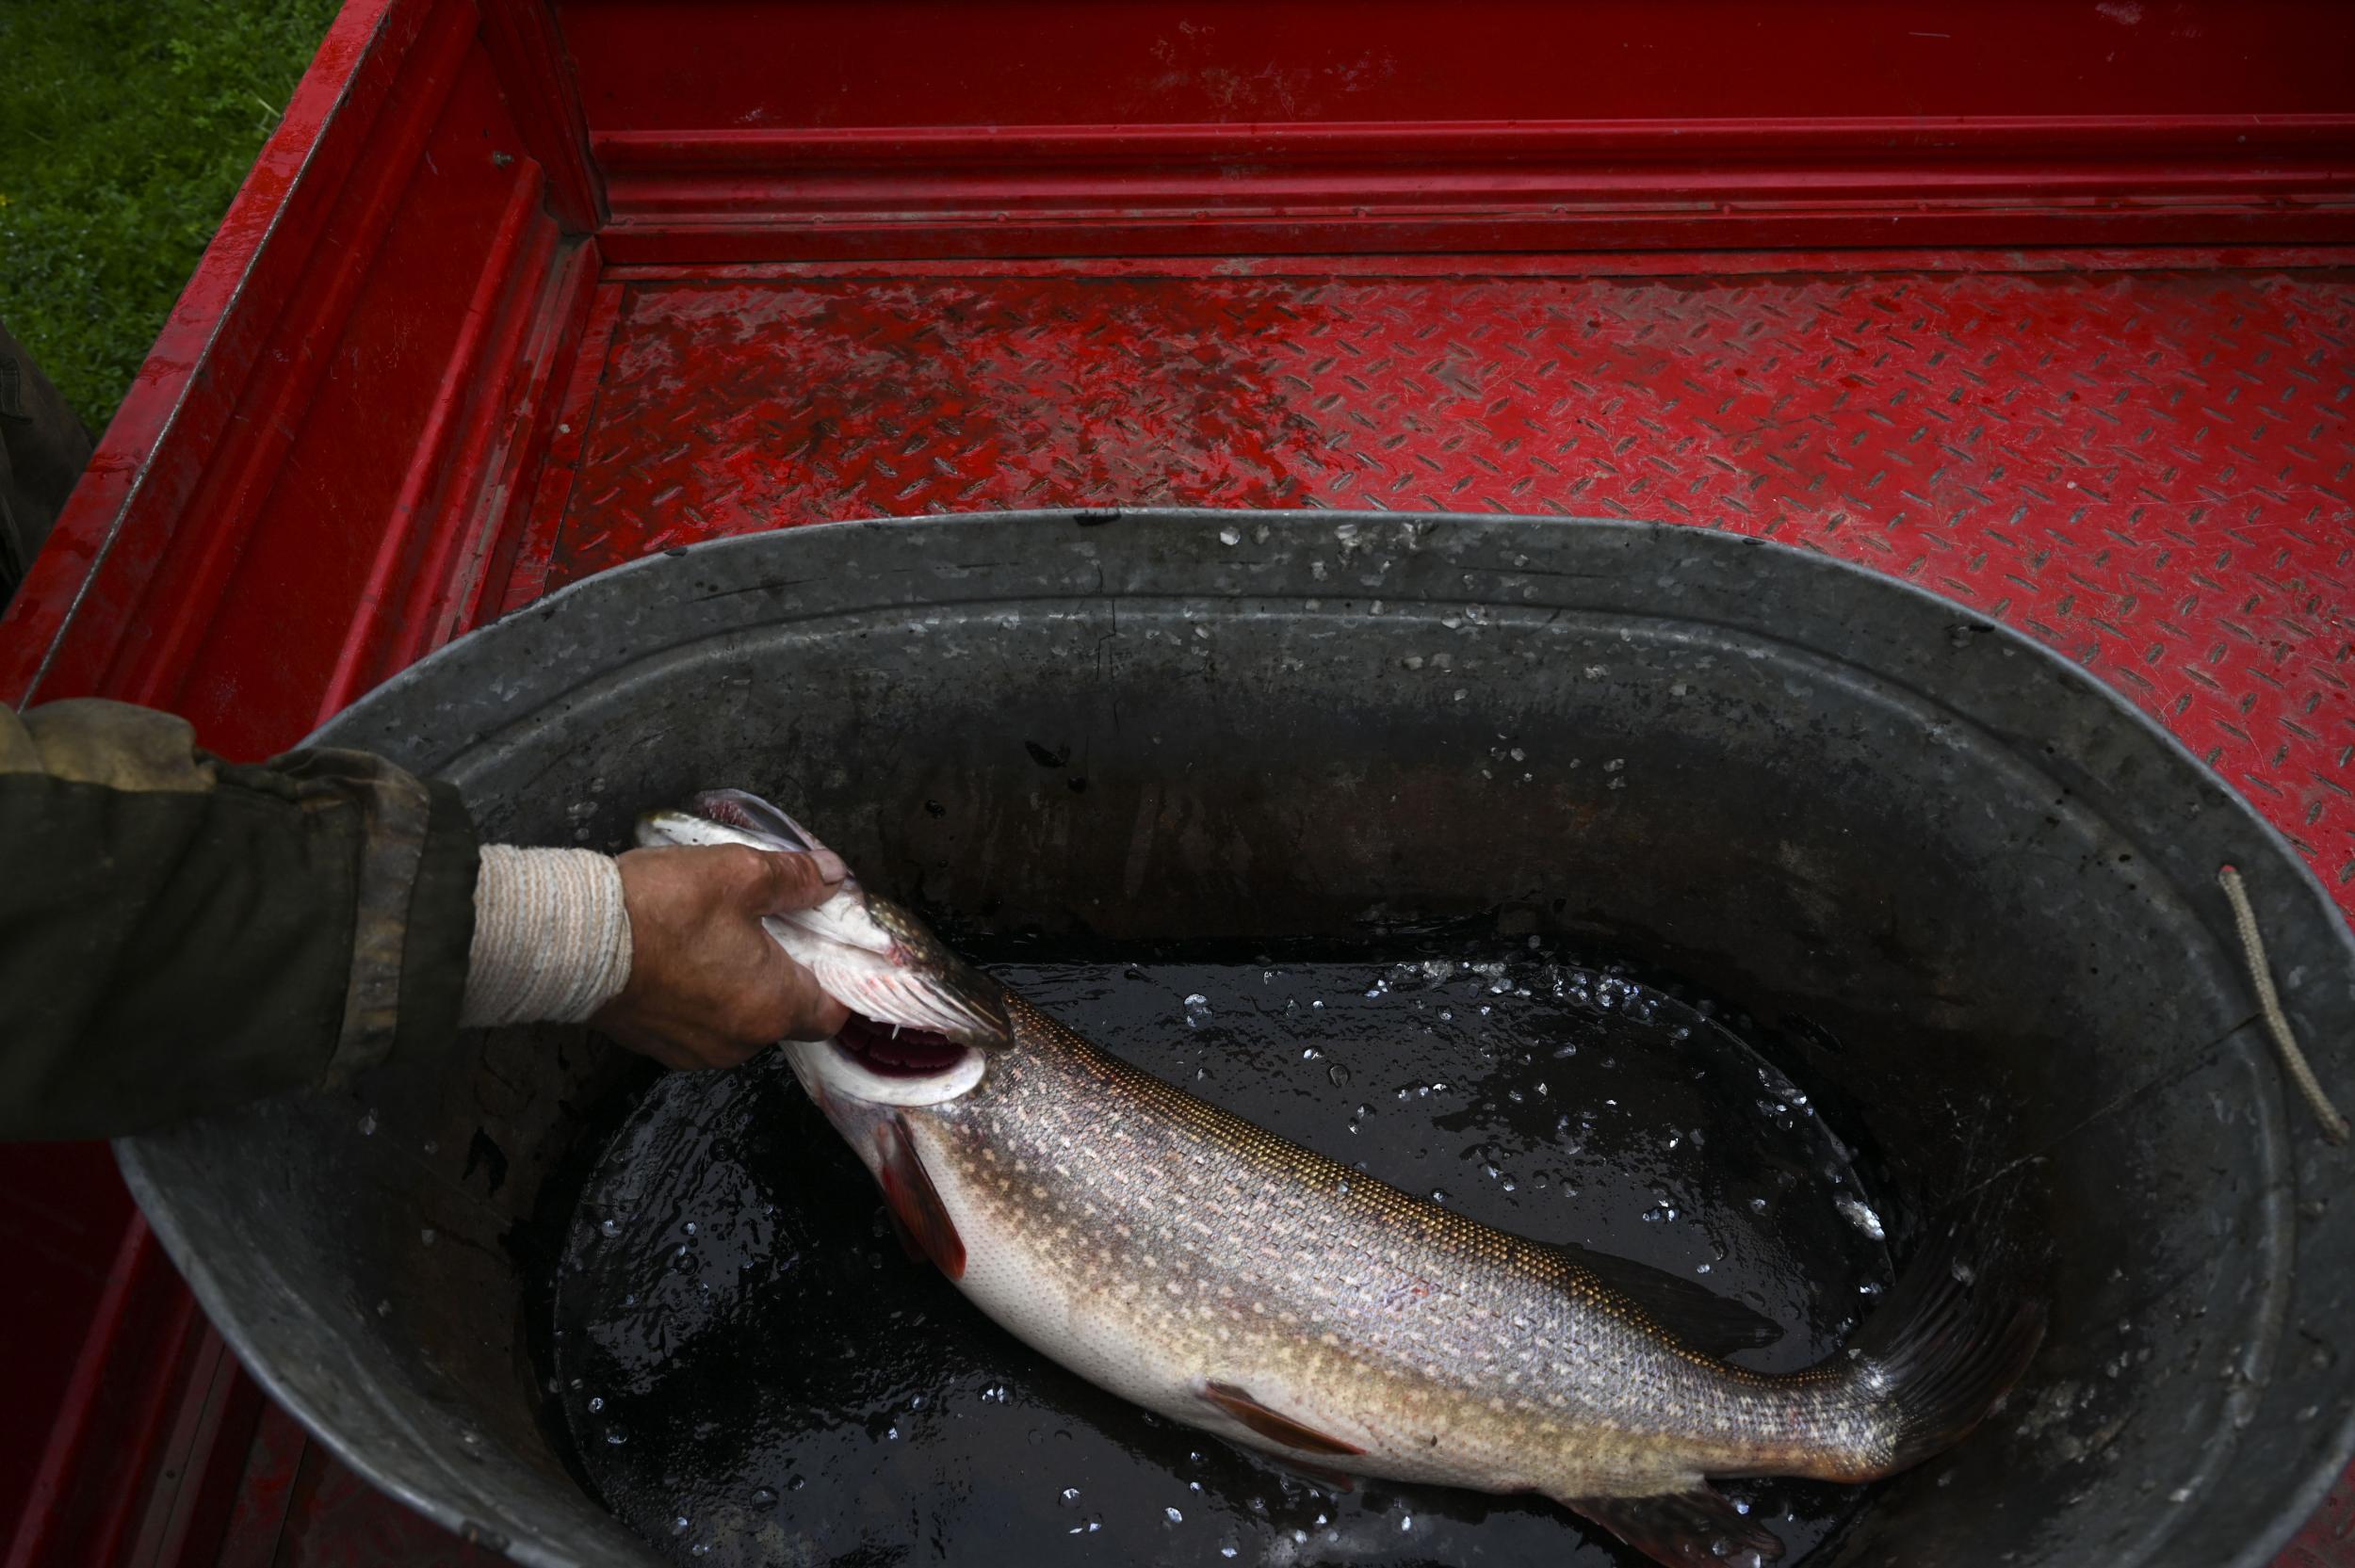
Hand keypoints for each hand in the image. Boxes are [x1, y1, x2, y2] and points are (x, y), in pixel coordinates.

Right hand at [591, 844, 850, 1069]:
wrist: (570, 940)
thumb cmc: (656, 910)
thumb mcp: (739, 874)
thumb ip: (795, 878)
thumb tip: (831, 878)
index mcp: (770, 1008)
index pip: (832, 1013)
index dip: (839, 979)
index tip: (832, 947)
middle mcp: (739, 1042)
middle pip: (787, 1014)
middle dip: (786, 972)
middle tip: (775, 925)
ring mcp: (695, 1050)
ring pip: (742, 1018)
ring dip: (742, 983)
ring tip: (725, 934)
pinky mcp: (658, 1045)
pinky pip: (701, 1022)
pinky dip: (705, 994)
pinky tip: (687, 954)